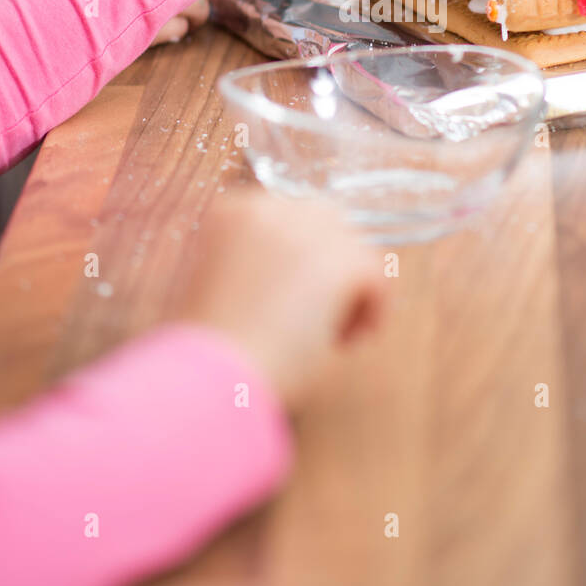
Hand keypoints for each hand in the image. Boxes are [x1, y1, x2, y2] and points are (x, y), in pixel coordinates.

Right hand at [178, 191, 385, 406]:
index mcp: (233, 211)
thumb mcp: (218, 285)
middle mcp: (271, 207)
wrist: (210, 377)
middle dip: (330, 267)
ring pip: (355, 249)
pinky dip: (370, 310)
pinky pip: (376, 277)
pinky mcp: (340, 261)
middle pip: (329, 224)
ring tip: (326, 335)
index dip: (301, 260)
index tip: (294, 299)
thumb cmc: (210, 349)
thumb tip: (300, 273)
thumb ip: (253, 263)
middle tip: (318, 316)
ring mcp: (307, 230)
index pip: (290, 218)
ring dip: (349, 290)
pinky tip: (343, 342)